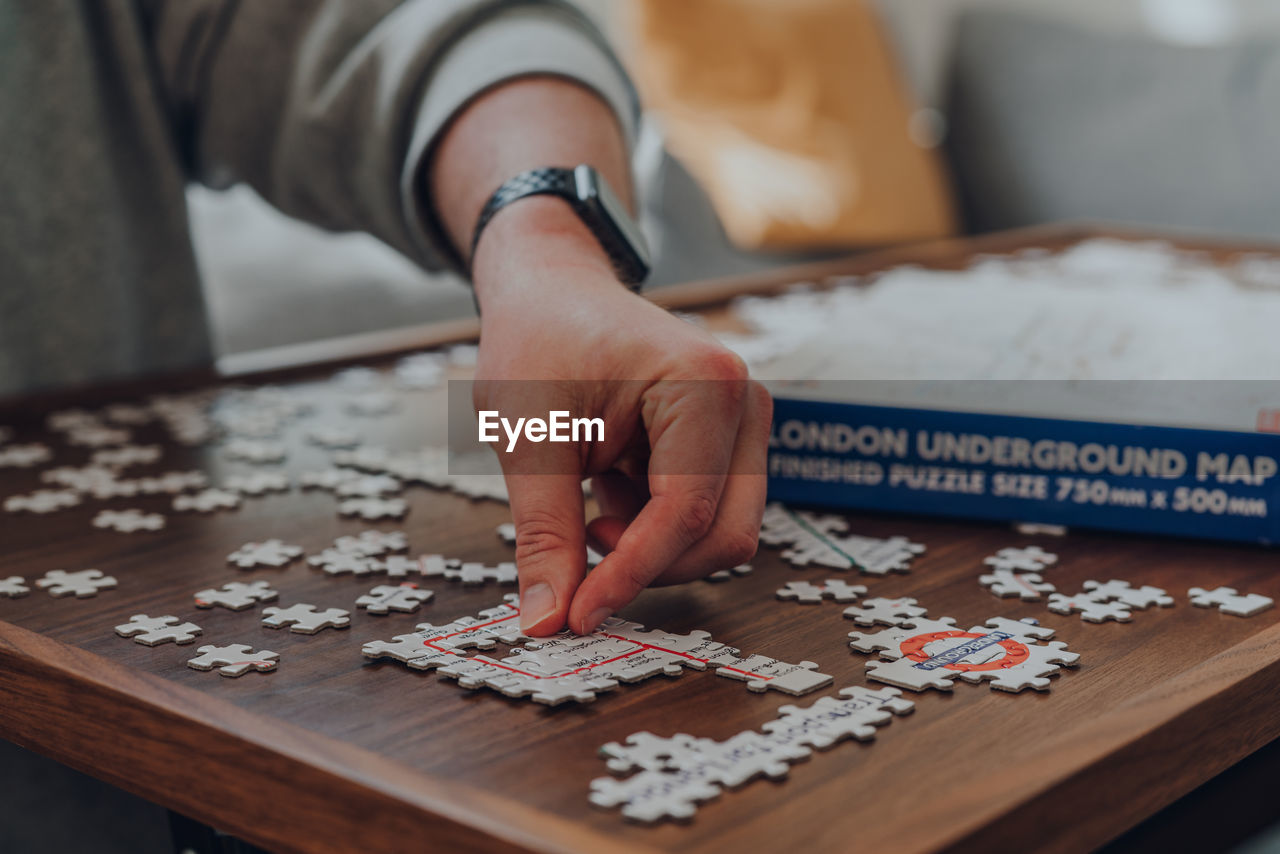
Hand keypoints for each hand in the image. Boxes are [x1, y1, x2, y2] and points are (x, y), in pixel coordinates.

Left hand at [472, 199, 771, 635]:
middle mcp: (742, 401)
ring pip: (720, 530)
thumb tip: (547, 620)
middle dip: (651, 563)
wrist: (550, 288)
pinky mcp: (731, 438)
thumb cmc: (538, 339)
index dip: (629, 576)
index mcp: (703, 384)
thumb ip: (545, 533)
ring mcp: (743, 420)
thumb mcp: (528, 440)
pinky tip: (612, 481)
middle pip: (724, 533)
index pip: (683, 513)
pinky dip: (655, 521)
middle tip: (582, 545)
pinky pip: (709, 512)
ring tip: (594, 494)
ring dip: (651, 540)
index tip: (576, 616)